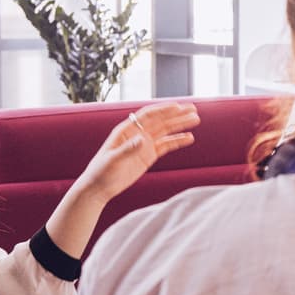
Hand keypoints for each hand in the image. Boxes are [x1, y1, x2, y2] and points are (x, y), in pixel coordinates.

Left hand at [75, 102, 200, 203]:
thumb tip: (142, 139)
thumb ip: (128, 149)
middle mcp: (137, 134)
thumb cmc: (101, 172)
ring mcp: (144, 145)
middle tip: (193, 109)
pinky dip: (177, 141)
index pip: (148, 116)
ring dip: (180, 125)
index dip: (163, 110)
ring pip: (165, 131)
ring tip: (196, 120)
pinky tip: (189, 138)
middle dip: (177, 115)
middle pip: (160, 121)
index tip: (178, 107)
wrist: (99, 188)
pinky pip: (166, 146)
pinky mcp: (148, 156)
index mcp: (126, 130)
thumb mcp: (112, 160)